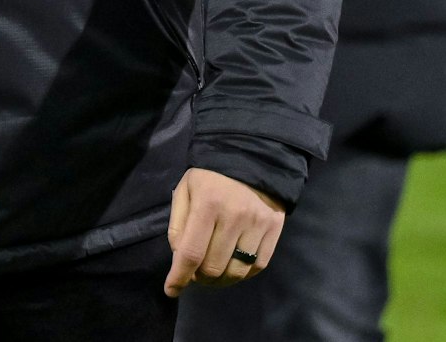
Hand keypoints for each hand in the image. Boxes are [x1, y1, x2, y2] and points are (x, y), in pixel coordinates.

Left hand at [163, 168, 285, 296]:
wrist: (252, 156)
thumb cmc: (211, 175)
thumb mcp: (185, 190)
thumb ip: (178, 225)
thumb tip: (180, 260)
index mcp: (207, 204)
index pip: (191, 253)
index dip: (179, 277)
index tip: (171, 290)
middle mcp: (234, 216)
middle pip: (213, 267)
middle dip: (199, 278)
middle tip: (194, 272)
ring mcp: (257, 223)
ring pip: (236, 272)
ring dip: (221, 280)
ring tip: (213, 273)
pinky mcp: (274, 229)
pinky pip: (258, 266)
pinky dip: (243, 274)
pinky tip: (233, 267)